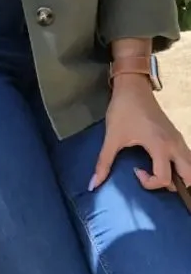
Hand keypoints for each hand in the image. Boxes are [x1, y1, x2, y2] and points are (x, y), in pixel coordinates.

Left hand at [91, 77, 190, 193]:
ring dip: (180, 176)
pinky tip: (162, 164)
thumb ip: (103, 163)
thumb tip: (92, 185)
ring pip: (190, 166)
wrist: (133, 87)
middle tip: (155, 181)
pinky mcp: (177, 135)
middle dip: (176, 186)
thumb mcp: (112, 137)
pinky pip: (186, 157)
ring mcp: (179, 140)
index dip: (150, 182)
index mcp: (161, 147)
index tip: (135, 171)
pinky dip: (180, 166)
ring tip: (160, 174)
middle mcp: (175, 145)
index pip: (165, 178)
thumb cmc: (123, 111)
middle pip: (189, 176)